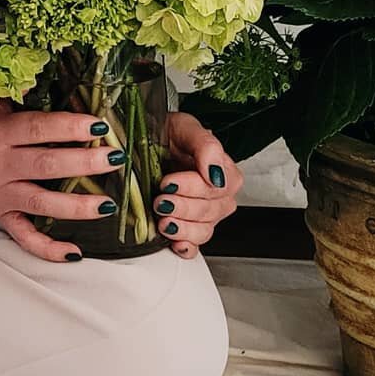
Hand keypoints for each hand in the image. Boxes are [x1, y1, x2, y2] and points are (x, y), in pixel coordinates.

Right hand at [0, 101, 124, 262]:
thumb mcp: (4, 97)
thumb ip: (29, 92)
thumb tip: (62, 74)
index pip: (37, 128)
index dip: (70, 127)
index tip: (101, 126)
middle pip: (45, 165)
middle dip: (84, 163)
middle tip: (115, 158)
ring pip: (40, 203)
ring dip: (76, 206)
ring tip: (107, 205)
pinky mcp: (0, 215)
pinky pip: (24, 237)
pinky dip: (48, 249)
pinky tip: (75, 253)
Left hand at [152, 111, 242, 258]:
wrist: (150, 141)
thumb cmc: (171, 134)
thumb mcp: (186, 128)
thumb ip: (206, 146)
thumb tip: (216, 174)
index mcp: (224, 171)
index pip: (217, 189)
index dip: (192, 188)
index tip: (169, 181)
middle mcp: (218, 195)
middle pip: (209, 211)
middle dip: (182, 207)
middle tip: (161, 199)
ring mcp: (204, 213)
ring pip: (202, 231)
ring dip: (182, 228)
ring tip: (163, 220)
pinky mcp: (189, 227)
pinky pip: (194, 246)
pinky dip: (185, 247)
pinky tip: (174, 242)